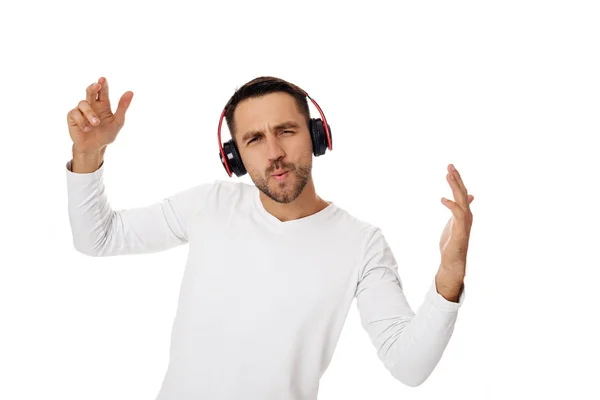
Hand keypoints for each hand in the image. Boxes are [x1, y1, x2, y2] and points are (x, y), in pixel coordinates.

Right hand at [67, 77, 133, 153]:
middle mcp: (92, 105)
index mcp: (103, 105)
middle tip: (97, 85)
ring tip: (96, 123)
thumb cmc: (106, 134)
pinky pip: (74, 114)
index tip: (103, 79)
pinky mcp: (73, 117)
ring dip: (90, 113)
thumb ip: (122, 107)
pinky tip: (87, 129)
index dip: (103, 85)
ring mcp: (81, 110)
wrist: (95, 148)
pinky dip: (82, 121)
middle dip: (93, 87)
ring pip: (83, 103)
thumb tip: (130, 92)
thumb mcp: (118, 122)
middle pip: (90, 91)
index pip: (103, 92)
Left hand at [439, 164, 473, 278]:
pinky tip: (442, 199)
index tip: (450, 168)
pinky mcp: (460, 230)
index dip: (457, 180)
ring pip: (461, 200)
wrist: (453, 260)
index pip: (462, 192)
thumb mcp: (455, 220)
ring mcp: (464, 222)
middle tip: (449, 165)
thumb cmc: (453, 241)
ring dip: (455, 187)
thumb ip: (459, 208)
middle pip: (462, 192)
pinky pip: (457, 214)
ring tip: (448, 175)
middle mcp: (467, 215)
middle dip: (456, 178)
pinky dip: (451, 205)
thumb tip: (469, 196)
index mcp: (464, 212)